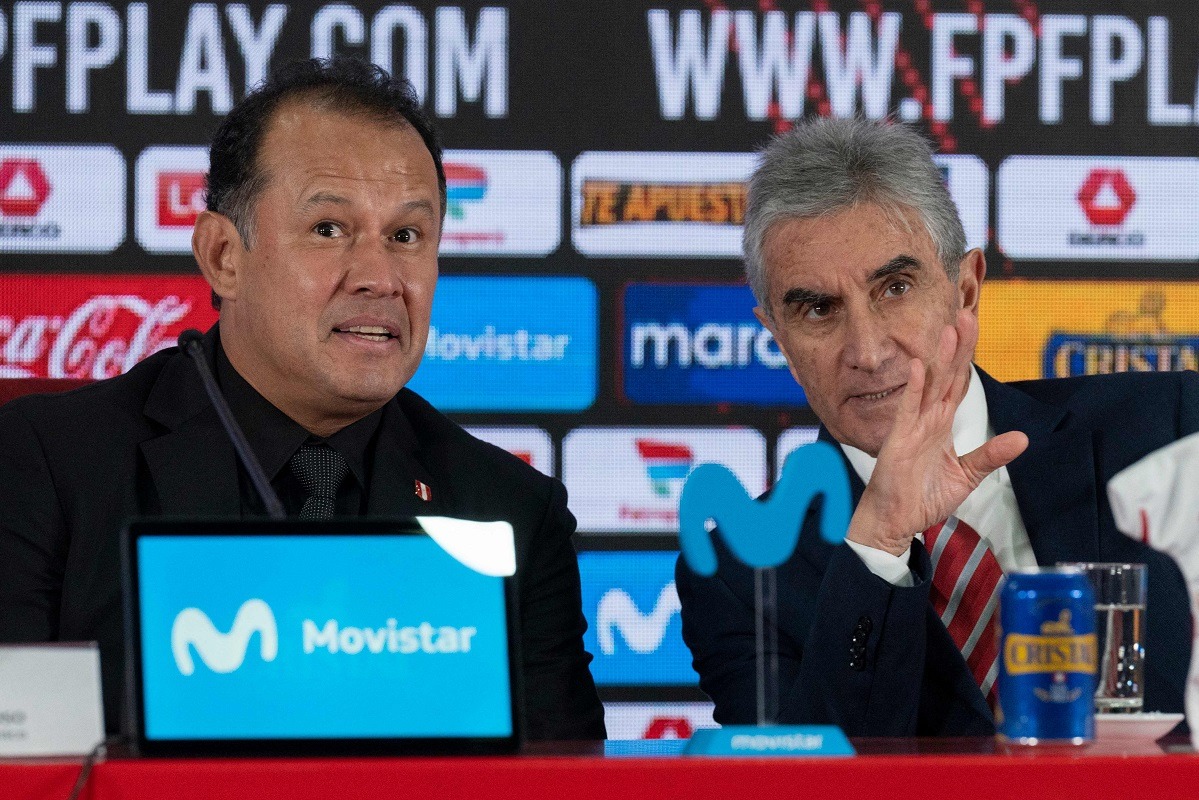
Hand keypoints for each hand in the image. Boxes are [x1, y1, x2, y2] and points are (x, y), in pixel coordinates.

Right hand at [846, 310, 1028, 555]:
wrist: (895, 520)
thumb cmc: (921, 498)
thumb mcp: (965, 476)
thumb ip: (991, 456)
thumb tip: (1022, 438)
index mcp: (941, 425)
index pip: (958, 384)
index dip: (967, 358)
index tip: (974, 330)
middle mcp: (927, 420)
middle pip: (947, 376)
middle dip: (958, 347)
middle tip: (967, 316)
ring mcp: (913, 427)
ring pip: (930, 385)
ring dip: (940, 358)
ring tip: (950, 330)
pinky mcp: (900, 440)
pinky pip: (909, 409)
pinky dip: (915, 387)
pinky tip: (922, 366)